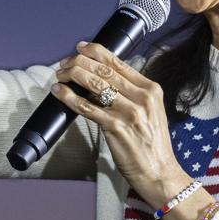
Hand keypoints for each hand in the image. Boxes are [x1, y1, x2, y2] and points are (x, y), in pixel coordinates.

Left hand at [51, 42, 187, 204]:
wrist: (159, 172)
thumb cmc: (150, 143)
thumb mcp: (149, 112)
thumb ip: (131, 94)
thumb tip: (100, 80)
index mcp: (150, 89)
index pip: (119, 62)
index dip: (96, 51)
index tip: (80, 47)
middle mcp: (142, 97)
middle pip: (104, 70)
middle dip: (79, 62)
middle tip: (65, 64)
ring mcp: (129, 112)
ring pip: (94, 84)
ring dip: (72, 76)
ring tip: (60, 75)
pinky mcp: (115, 127)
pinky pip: (86, 107)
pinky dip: (69, 97)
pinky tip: (59, 92)